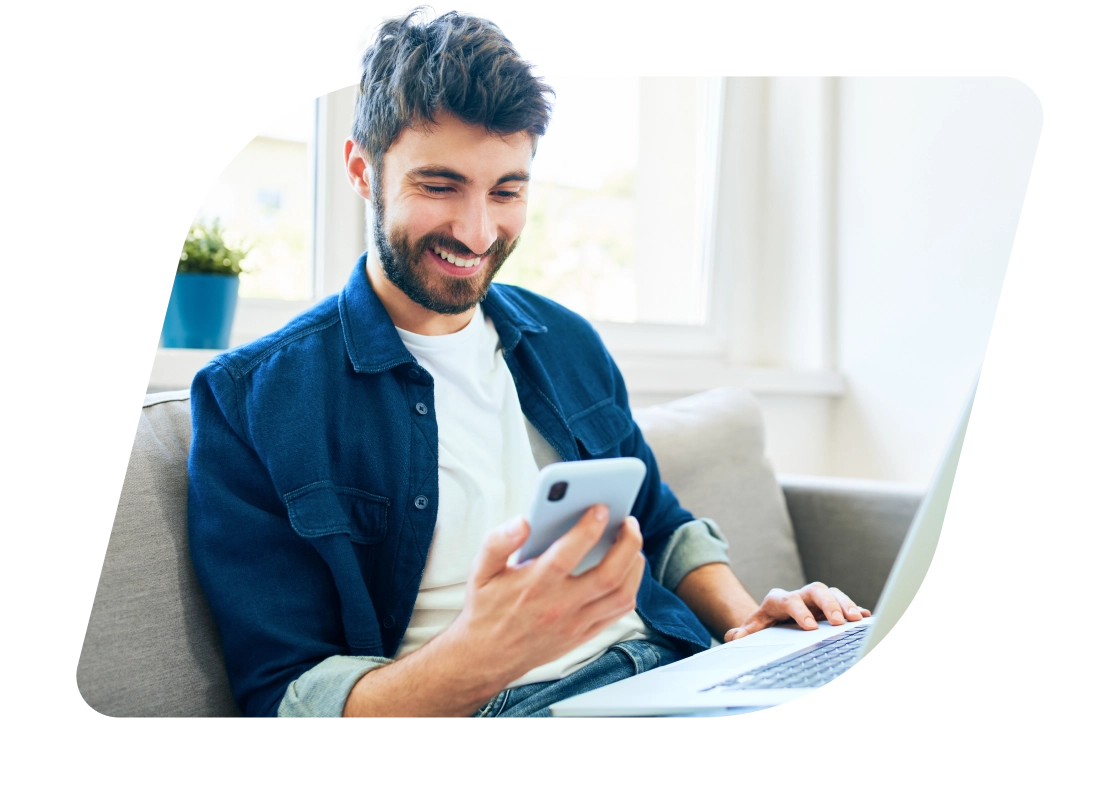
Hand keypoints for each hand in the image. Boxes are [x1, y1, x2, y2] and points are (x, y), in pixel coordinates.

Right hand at [443, 505, 645, 687]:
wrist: (486, 656)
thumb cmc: (486, 608)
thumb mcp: (481, 570)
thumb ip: (498, 542)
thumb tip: (522, 522)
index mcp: (534, 584)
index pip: (569, 552)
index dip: (589, 527)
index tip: (601, 508)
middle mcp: (559, 605)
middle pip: (608, 574)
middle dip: (627, 543)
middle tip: (630, 522)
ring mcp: (575, 623)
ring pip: (621, 594)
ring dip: (635, 565)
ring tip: (633, 543)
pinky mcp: (583, 634)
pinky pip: (618, 612)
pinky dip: (630, 588)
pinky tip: (627, 570)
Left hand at [724, 582, 869, 641]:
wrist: (774, 619)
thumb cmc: (764, 625)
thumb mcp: (752, 629)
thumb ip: (744, 633)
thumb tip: (733, 636)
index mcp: (779, 599)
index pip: (790, 600)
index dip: (800, 612)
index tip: (810, 627)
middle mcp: (800, 595)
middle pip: (816, 590)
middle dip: (828, 604)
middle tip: (839, 621)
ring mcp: (816, 600)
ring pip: (833, 593)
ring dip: (846, 605)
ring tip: (857, 619)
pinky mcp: (830, 606)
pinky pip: (845, 603)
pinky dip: (856, 609)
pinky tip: (866, 618)